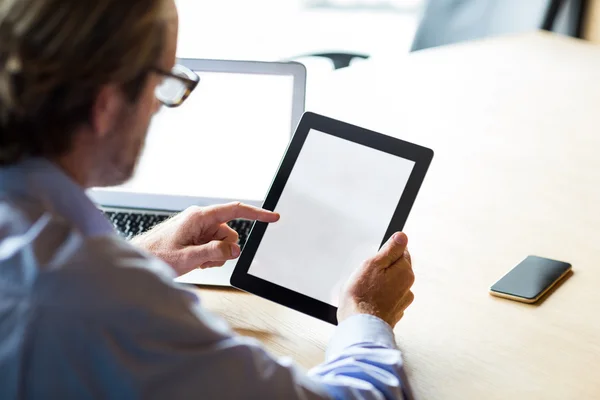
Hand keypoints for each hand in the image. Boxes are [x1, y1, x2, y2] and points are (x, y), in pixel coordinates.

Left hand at [131, 202, 279, 275]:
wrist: (137, 260)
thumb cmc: (155, 254)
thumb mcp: (189, 257)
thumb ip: (215, 253)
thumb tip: (235, 250)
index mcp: (199, 216)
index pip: (235, 211)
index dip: (257, 214)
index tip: (273, 217)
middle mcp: (199, 219)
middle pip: (229, 233)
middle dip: (224, 250)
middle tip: (206, 260)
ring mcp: (196, 228)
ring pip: (222, 242)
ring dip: (214, 255)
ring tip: (195, 261)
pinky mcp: (194, 236)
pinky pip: (213, 246)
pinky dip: (208, 256)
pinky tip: (194, 261)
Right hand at [338, 232, 414, 327]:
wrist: (359, 327)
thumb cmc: (362, 296)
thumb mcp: (373, 264)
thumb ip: (390, 249)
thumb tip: (402, 237)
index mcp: (405, 272)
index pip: (401, 251)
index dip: (385, 253)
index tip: (374, 260)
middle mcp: (408, 288)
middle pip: (396, 268)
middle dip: (382, 269)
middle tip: (365, 275)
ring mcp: (401, 302)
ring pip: (390, 284)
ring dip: (380, 284)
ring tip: (364, 289)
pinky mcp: (393, 313)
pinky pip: (386, 299)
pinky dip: (378, 298)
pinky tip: (367, 300)